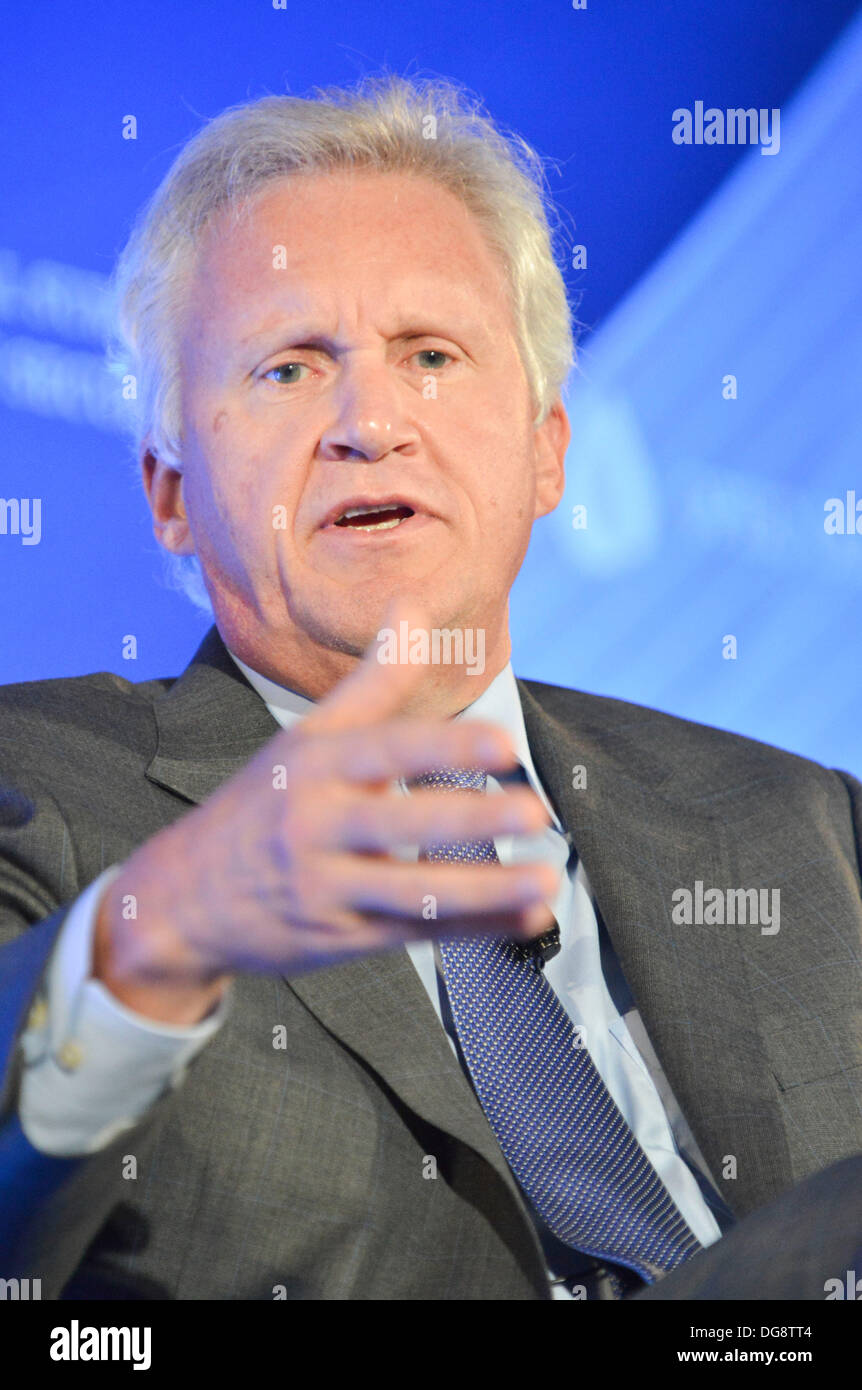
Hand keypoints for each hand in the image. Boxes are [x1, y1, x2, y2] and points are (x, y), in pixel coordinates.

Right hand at [93, 600, 558, 1021]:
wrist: (181, 897)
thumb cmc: (262, 803)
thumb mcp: (309, 736)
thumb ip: (373, 678)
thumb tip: (414, 604)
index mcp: (317, 765)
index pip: (388, 750)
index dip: (447, 748)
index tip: (503, 744)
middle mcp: (318, 825)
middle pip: (402, 824)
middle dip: (470, 820)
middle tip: (534, 810)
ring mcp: (328, 886)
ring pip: (414, 891)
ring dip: (485, 889)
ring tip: (545, 882)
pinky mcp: (342, 937)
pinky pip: (417, 934)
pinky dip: (476, 928)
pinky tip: (526, 917)